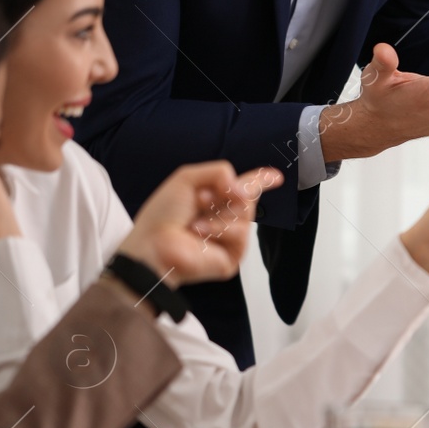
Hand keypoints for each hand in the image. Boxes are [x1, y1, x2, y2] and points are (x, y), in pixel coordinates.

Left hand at [116, 162, 282, 288]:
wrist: (152, 245)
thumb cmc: (161, 216)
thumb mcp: (186, 178)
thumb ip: (219, 171)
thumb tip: (243, 188)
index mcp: (214, 200)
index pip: (244, 188)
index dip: (261, 180)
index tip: (276, 176)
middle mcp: (225, 218)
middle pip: (249, 197)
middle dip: (232, 193)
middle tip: (204, 199)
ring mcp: (230, 238)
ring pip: (246, 213)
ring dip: (218, 214)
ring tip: (195, 224)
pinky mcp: (233, 256)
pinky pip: (240, 233)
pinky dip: (218, 230)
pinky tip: (199, 234)